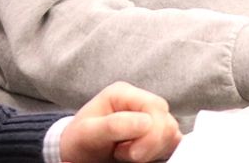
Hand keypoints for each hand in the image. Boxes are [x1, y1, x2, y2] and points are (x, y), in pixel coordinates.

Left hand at [59, 81, 180, 162]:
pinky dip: (159, 152)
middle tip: (123, 154)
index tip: (122, 151)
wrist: (77, 155)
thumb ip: (114, 125)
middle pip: (167, 120)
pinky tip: (140, 156)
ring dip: (153, 150)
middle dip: (150, 144)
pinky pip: (171, 142)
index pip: (155, 107)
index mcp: (124, 93)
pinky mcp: (155, 133)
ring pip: (171, 132)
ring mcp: (150, 117)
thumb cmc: (78, 141)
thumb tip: (146, 122)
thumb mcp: (87, 132)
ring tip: (128, 154)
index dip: (148, 133)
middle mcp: (140, 101)